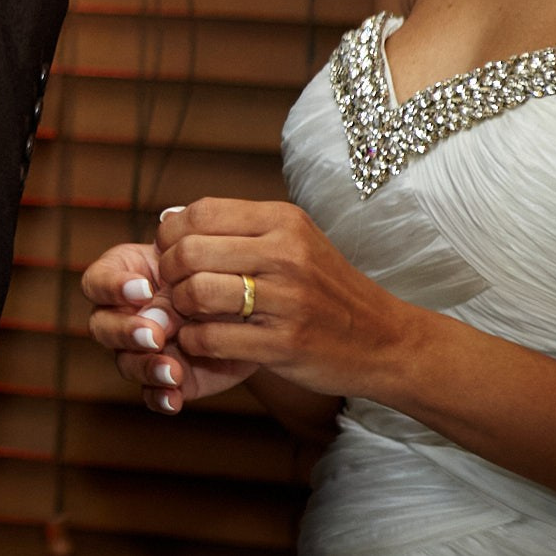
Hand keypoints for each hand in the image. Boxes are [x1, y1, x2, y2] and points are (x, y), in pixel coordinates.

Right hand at [82, 241, 258, 414]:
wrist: (248, 303)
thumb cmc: (216, 273)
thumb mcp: (198, 272)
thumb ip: (174, 292)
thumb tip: (155, 321)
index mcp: (122, 276)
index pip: (97, 282)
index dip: (112, 288)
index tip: (143, 290)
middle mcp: (123, 315)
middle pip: (102, 326)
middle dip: (126, 332)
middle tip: (154, 335)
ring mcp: (140, 350)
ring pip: (125, 362)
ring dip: (146, 367)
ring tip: (172, 372)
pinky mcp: (162, 377)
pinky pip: (151, 394)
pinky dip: (161, 398)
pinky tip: (174, 399)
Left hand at [155, 197, 418, 402]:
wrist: (387, 341)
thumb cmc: (328, 290)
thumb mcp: (295, 242)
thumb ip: (239, 229)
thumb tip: (169, 217)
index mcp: (284, 221)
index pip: (199, 212)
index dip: (171, 234)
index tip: (170, 252)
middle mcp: (287, 254)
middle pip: (190, 251)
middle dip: (168, 272)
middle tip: (173, 286)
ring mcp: (288, 300)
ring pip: (197, 293)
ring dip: (180, 307)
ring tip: (189, 313)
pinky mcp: (285, 343)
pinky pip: (212, 338)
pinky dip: (195, 341)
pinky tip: (203, 340)